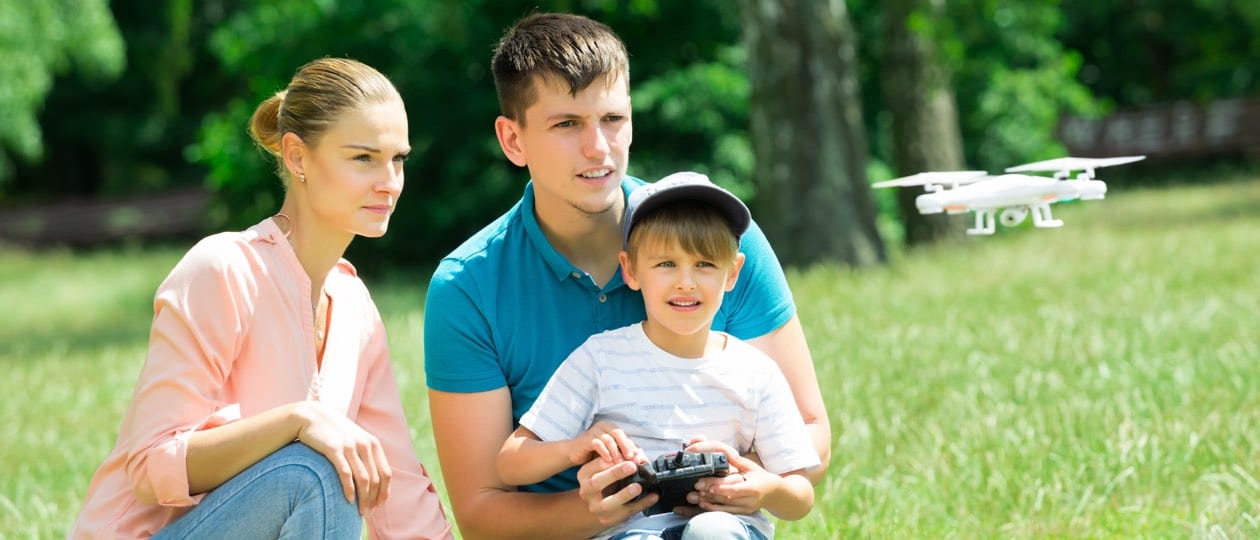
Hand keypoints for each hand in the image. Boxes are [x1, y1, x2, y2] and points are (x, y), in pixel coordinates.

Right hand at [294, 401, 391, 515]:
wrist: (311, 417)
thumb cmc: (334, 432)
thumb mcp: (355, 439)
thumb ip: (366, 454)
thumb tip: (373, 479)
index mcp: (373, 443)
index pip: (386, 473)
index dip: (384, 492)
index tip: (379, 505)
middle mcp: (365, 444)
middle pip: (376, 479)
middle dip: (374, 499)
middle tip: (368, 512)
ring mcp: (350, 446)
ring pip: (363, 479)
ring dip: (363, 499)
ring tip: (360, 512)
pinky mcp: (334, 449)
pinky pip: (345, 474)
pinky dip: (349, 489)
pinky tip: (348, 500)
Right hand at [572, 420, 645, 465]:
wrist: (575, 453)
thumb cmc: (595, 453)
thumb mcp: (612, 453)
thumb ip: (624, 453)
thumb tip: (641, 458)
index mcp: (612, 428)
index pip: (625, 435)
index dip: (633, 446)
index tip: (639, 458)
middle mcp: (604, 426)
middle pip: (618, 433)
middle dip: (626, 445)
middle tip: (631, 458)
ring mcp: (594, 431)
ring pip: (608, 438)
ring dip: (615, 451)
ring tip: (619, 462)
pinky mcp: (586, 438)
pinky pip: (597, 443)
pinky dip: (603, 452)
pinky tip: (608, 460)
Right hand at [576, 456, 657, 526]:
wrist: (599, 504)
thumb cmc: (606, 481)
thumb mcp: (607, 468)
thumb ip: (621, 460)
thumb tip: (639, 456)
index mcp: (585, 475)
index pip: (594, 465)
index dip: (608, 460)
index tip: (623, 455)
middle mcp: (587, 491)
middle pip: (596, 483)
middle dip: (614, 474)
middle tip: (631, 466)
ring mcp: (596, 507)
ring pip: (608, 503)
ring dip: (624, 494)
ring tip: (638, 486)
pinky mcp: (608, 519)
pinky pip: (626, 512)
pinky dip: (641, 504)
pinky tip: (652, 496)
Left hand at [682, 439, 767, 515]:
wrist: (774, 493)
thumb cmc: (760, 477)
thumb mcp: (750, 466)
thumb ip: (735, 460)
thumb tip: (721, 450)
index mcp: (753, 488)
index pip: (736, 490)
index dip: (723, 489)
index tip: (710, 487)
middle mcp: (750, 501)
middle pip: (727, 499)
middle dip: (710, 494)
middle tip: (696, 488)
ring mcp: (746, 508)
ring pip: (725, 507)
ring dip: (709, 502)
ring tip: (695, 496)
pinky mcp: (742, 513)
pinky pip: (726, 512)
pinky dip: (714, 508)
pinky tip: (702, 504)